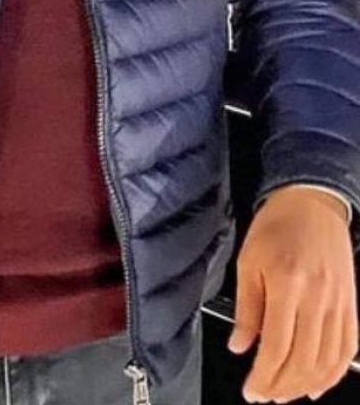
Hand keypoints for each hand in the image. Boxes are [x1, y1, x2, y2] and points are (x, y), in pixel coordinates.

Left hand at [228, 185, 357, 401]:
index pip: (277, 348)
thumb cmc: (277, 225)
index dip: (263, 377)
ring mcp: (339, 302)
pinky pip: (347, 349)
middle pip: (303, 362)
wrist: (312, 201)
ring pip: (327, 362)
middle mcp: (318, 297)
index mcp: (287, 284)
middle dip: (281, 387)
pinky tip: (317, 384)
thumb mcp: (248, 261)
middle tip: (264, 395)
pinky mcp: (351, 304)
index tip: (251, 391)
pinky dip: (334, 373)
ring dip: (306, 386)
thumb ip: (246, 309)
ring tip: (285, 393)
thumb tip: (240, 347)